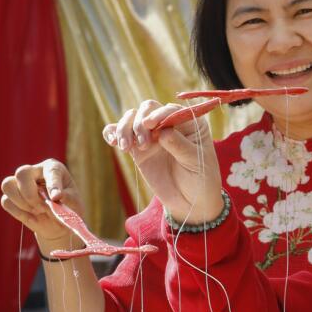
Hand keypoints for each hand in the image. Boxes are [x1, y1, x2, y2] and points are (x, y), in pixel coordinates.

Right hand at [0, 158, 84, 252]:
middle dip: (31, 194)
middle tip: (44, 208)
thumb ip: (67, 198)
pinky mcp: (11, 197)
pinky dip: (19, 212)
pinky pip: (6, 201)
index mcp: (52, 168)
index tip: (56, 198)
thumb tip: (55, 197)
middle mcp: (34, 171)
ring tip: (38, 211)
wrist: (59, 224)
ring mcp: (19, 183)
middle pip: (21, 173)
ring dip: (23, 203)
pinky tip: (32, 216)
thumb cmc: (69, 208)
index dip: (52, 184)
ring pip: (8, 185)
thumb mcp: (75, 203)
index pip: (50, 171)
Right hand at [104, 99, 224, 224]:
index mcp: (189, 122)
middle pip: (148, 109)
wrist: (191, 201)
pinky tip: (111, 141)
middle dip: (140, 122)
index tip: (150, 124)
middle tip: (143, 144)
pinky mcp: (138, 148)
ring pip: (132, 119)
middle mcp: (169, 124)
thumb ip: (180, 145)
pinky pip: (121, 134)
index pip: (170, 109)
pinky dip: (112, 133)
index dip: (159, 114)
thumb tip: (163, 132)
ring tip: (125, 148)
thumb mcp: (195, 162)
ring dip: (125, 128)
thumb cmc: (200, 178)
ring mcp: (152, 135)